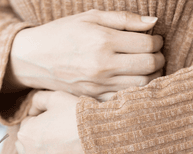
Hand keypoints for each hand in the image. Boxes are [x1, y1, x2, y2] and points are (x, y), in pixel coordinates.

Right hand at [8, 10, 164, 100]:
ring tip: (148, 68)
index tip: (155, 39)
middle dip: (159, 58)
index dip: (157, 41)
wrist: (33, 58)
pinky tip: (134, 80)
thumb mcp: (90, 17)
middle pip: (149, 66)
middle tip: (156, 53)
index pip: (147, 44)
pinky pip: (124, 98)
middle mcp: (102, 65)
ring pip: (141, 85)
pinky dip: (135, 90)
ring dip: (152, 76)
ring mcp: (98, 85)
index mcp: (103, 41)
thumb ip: (124, 19)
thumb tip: (153, 22)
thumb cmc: (62, 33)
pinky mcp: (93, 97)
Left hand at [15, 91, 91, 153]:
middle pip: (23, 148)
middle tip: (51, 137)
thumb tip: (30, 109)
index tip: (52, 122)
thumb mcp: (57, 98)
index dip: (38, 121)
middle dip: (33, 141)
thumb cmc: (81, 117)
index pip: (25, 126)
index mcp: (26, 134)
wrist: (105, 139)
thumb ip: (37, 99)